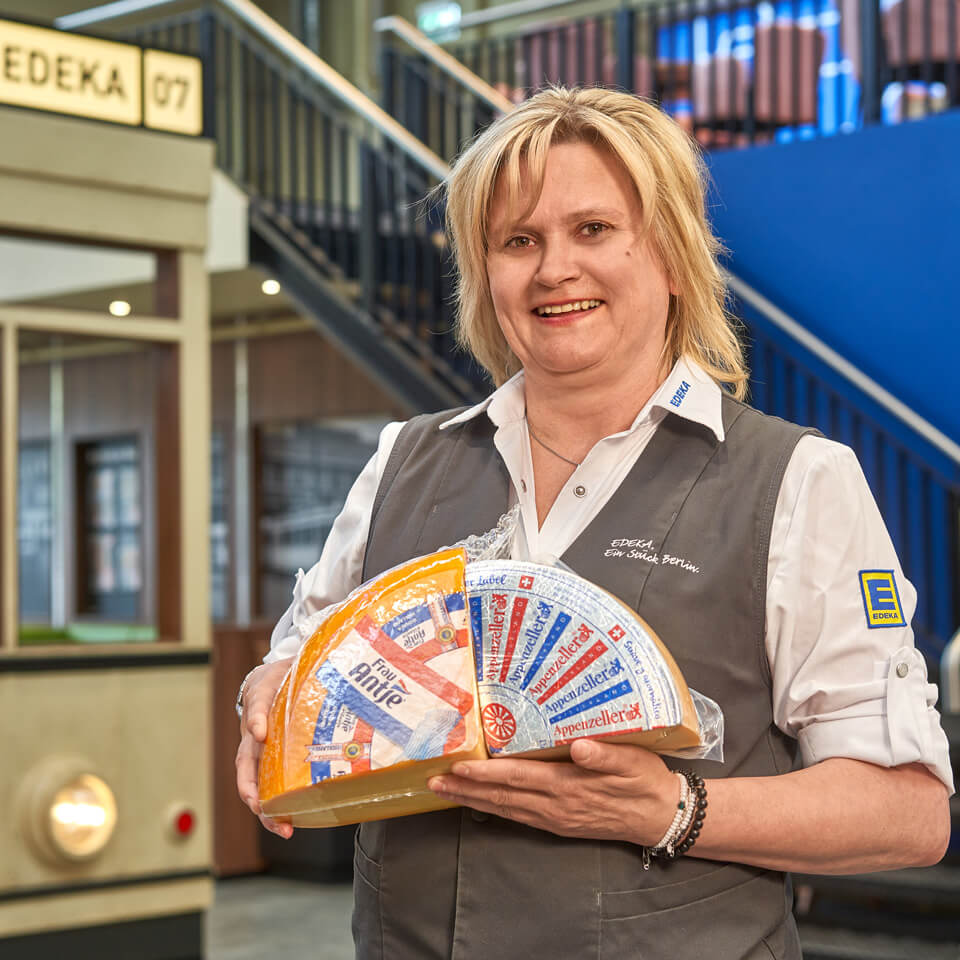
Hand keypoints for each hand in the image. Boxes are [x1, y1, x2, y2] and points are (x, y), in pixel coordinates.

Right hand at [235, 657, 295, 838]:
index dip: (250, 789)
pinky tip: (313, 808)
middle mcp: (262, 755)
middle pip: (259, 790)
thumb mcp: (262, 689)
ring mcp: (279, 757)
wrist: (284, 673)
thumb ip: (258, 708)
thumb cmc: (268, 683)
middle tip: (283, 828)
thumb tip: (257, 732)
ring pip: (276, 790)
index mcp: (251, 742)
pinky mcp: (296, 756)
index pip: (246, 771)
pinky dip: (300, 796)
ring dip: (282, 812)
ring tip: (292, 829)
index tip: (256, 804)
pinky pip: (295, 779)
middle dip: (267, 813)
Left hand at [428, 739, 677, 845]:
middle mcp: (555, 805)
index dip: (486, 772)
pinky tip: (480, 802)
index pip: (518, 777)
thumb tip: (578, 746)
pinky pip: (518, 816)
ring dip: (472, 799)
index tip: (459, 766)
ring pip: (505, 808)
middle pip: (502, 797)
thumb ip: (604, 754)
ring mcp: (555, 818)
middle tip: (433, 781)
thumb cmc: (645, 780)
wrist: (660, 816)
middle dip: (466, 788)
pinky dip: (494, 808)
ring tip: (445, 791)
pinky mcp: (558, 823)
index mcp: (568, 786)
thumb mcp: (632, 761)